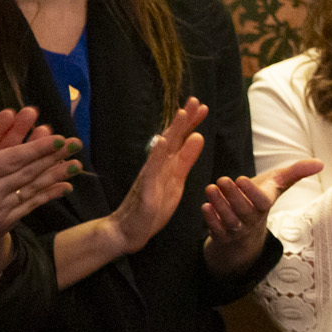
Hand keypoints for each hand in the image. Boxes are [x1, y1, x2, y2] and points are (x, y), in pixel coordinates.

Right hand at [0, 108, 81, 246]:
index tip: (60, 138)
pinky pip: (29, 206)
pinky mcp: (1, 222)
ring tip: (78, 164)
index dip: (39, 148)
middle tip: (77, 143)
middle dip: (55, 157)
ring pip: (33, 188)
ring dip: (57, 175)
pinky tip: (64, 187)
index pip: (13, 158)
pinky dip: (47, 195)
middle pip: (29, 171)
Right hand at [103, 100, 207, 257]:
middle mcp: (156, 166)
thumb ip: (186, 159)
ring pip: (161, 151)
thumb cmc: (152, 206)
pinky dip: (155, 157)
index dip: (190, 123)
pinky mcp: (144, 191)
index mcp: (165, 164)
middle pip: (171, 139)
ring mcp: (149, 177)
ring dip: (172, 132)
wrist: (129, 230)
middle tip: (196, 101)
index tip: (202, 106)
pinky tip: (160, 143)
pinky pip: (150, 172)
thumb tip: (197, 137)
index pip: (179, 139)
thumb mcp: (176, 180)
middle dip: (184, 120)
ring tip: (181, 114)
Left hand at [202, 158, 325, 274]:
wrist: (244, 230)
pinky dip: (210, 220)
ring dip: (219, 205)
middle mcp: (252, 220)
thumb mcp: (277, 184)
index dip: (252, 192)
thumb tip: (321, 163)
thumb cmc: (259, 199)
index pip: (262, 202)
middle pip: (244, 211)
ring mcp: (237, 229)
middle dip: (233, 196)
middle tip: (222, 180)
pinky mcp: (221, 236)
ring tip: (210, 189)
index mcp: (264, 205)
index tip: (241, 178)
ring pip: (229, 221)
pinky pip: (216, 231)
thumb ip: (296, 172)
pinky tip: (205, 207)